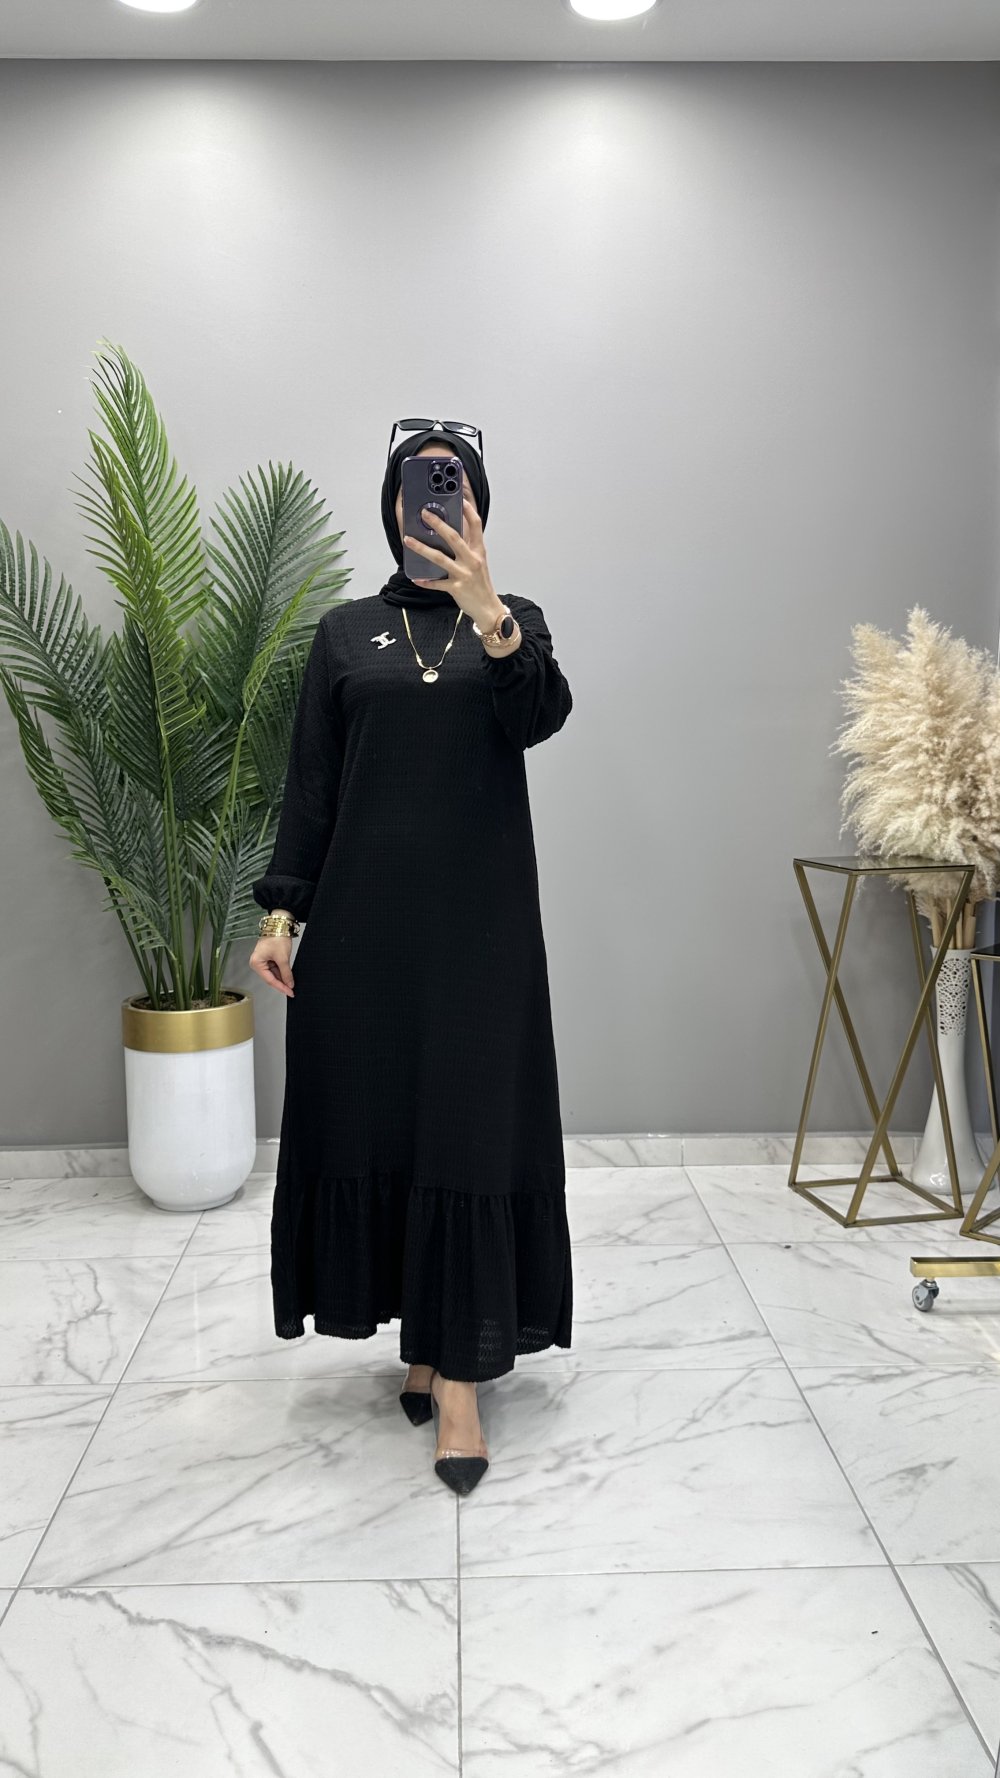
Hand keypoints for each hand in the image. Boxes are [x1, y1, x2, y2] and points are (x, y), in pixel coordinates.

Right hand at [250, 936, 294, 996]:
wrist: (280, 924)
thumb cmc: (277, 937)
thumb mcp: (283, 958)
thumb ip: (286, 973)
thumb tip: (289, 984)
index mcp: (256, 963)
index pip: (270, 980)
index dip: (281, 987)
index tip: (289, 992)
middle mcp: (257, 962)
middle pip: (271, 978)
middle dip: (282, 983)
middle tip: (292, 990)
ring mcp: (263, 960)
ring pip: (274, 974)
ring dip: (282, 978)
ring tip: (291, 984)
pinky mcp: (268, 958)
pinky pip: (275, 968)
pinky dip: (282, 972)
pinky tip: (288, 977)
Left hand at [403, 489, 501, 630]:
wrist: (488, 608)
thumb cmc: (481, 584)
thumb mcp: (479, 562)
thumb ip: (468, 547)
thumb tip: (451, 533)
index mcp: (479, 551)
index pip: (476, 525)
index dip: (468, 510)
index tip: (460, 499)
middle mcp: (472, 560)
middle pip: (454, 537)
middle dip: (438, 524)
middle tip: (425, 514)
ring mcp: (464, 574)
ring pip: (440, 558)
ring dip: (422, 548)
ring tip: (408, 540)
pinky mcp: (456, 588)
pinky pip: (437, 583)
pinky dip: (426, 581)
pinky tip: (416, 578)